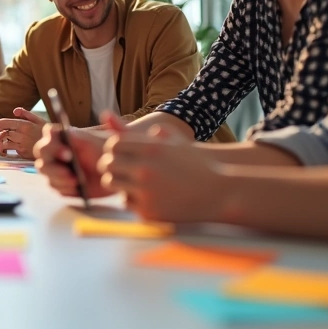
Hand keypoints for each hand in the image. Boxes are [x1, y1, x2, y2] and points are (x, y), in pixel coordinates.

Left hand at [0, 107, 45, 157]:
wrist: (55, 146)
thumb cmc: (46, 132)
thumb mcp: (38, 120)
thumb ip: (26, 114)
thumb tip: (14, 111)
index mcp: (24, 124)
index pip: (3, 123)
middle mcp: (22, 134)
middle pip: (1, 132)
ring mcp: (22, 144)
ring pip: (3, 142)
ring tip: (0, 143)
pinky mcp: (22, 152)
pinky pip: (9, 150)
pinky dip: (4, 150)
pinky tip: (5, 150)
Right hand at [33, 124, 115, 199]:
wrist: (117, 173)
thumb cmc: (109, 153)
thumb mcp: (96, 142)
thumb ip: (80, 136)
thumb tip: (66, 131)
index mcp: (65, 136)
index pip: (49, 132)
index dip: (53, 142)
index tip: (69, 153)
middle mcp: (56, 149)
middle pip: (41, 152)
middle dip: (52, 163)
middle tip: (69, 172)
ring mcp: (56, 166)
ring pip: (44, 170)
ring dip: (58, 177)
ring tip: (76, 181)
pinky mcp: (60, 182)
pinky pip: (54, 185)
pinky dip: (64, 187)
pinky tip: (77, 188)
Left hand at [97, 124, 224, 221]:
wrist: (219, 191)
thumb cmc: (196, 163)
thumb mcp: (177, 141)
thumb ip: (150, 131)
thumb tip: (113, 117)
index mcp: (151, 148)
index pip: (113, 144)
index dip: (113, 149)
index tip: (120, 154)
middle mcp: (145, 168)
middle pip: (107, 164)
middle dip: (110, 165)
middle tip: (119, 168)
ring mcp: (145, 191)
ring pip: (112, 183)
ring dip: (118, 181)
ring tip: (130, 181)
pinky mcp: (148, 211)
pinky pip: (126, 201)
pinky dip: (132, 199)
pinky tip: (145, 195)